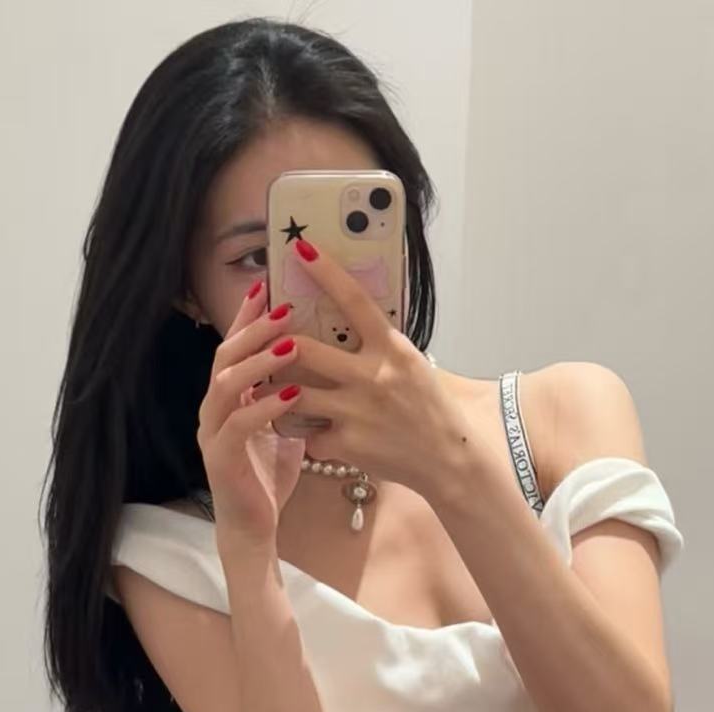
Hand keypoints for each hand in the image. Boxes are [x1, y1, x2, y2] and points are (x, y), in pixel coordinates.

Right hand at [194, 280, 305, 546]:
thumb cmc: (268, 476)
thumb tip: (320, 362)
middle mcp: (214, 409)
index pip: (235, 347)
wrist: (253, 528)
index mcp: (228, 399)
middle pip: (226, 356)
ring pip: (225, 384)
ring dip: (258, 362)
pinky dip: (265, 407)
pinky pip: (238, 425)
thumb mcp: (282, 427)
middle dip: (254, 329)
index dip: (248, 317)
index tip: (269, 285)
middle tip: (285, 307)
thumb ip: (288, 395)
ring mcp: (213, 433)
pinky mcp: (221, 459)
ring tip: (290, 344)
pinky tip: (291, 394)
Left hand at [267, 236, 469, 497]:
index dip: (325, 272)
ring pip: (294, 393)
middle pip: (304, 349)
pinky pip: (310, 435)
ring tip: (270, 391)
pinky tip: (319, 436)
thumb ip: (380, 345)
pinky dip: (311, 436)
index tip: (300, 249)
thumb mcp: (411, 365)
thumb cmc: (429, 408)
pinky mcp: (347, 443)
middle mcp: (372, 376)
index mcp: (392, 349)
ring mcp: (356, 411)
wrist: (447, 460)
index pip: (354, 301)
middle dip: (278, 346)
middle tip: (266, 344)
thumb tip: (350, 316)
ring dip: (277, 392)